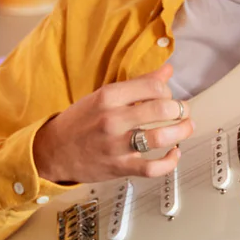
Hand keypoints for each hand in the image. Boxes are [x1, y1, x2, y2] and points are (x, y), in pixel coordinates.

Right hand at [32, 65, 193, 184]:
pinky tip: (175, 154)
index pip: (152, 87)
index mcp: (108, 97)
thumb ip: (137, 84)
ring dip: (182, 131)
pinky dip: (170, 162)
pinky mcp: (120, 168)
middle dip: (180, 109)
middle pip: (162, 110)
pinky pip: (153, 168)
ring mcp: (117, 146)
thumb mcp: (103, 96)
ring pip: (161, 137)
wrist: (53, 151)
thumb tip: (167, 71)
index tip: (167, 95)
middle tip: (182, 110)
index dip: (168, 90)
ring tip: (186, 127)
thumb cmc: (79, 122)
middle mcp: (113, 120)